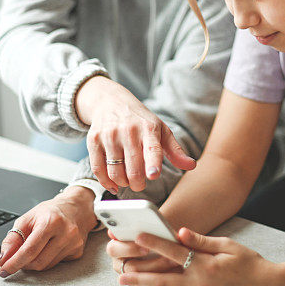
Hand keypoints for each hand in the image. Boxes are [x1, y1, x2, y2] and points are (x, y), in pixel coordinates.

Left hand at [0, 185, 97, 275]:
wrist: (76, 208)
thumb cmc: (51, 212)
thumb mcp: (28, 218)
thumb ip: (12, 239)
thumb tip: (3, 259)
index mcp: (51, 221)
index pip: (30, 250)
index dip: (14, 262)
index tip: (4, 269)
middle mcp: (66, 233)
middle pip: (38, 262)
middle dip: (23, 264)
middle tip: (17, 259)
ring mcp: (74, 243)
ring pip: (46, 266)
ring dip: (34, 263)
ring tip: (34, 250)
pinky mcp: (77, 252)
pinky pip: (56, 264)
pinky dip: (46, 260)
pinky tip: (48, 249)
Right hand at [75, 76, 195, 192]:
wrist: (110, 101)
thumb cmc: (140, 120)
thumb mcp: (161, 130)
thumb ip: (175, 151)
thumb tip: (191, 165)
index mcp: (149, 128)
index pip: (152, 148)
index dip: (152, 163)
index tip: (153, 174)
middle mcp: (128, 131)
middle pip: (132, 168)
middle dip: (138, 183)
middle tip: (140, 183)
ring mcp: (109, 135)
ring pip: (115, 172)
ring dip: (123, 183)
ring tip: (128, 179)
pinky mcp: (93, 140)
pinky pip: (98, 169)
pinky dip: (106, 182)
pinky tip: (113, 184)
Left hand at [116, 228, 280, 285]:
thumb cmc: (251, 264)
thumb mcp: (229, 246)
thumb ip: (203, 241)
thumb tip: (182, 232)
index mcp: (206, 266)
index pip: (173, 252)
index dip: (154, 243)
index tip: (137, 237)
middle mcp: (200, 285)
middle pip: (162, 280)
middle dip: (139, 276)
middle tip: (122, 274)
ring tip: (132, 285)